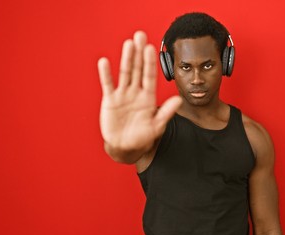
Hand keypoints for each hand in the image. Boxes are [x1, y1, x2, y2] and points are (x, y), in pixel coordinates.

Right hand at [98, 31, 181, 161]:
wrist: (126, 148)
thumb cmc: (143, 138)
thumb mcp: (156, 126)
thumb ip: (166, 112)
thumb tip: (179, 99)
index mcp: (149, 97)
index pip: (150, 76)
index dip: (150, 62)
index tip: (151, 48)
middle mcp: (136, 92)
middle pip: (138, 69)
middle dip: (139, 53)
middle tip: (140, 35)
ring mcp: (123, 95)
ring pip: (125, 73)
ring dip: (126, 59)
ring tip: (128, 44)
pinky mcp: (110, 100)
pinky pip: (108, 85)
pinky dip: (106, 74)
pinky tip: (105, 62)